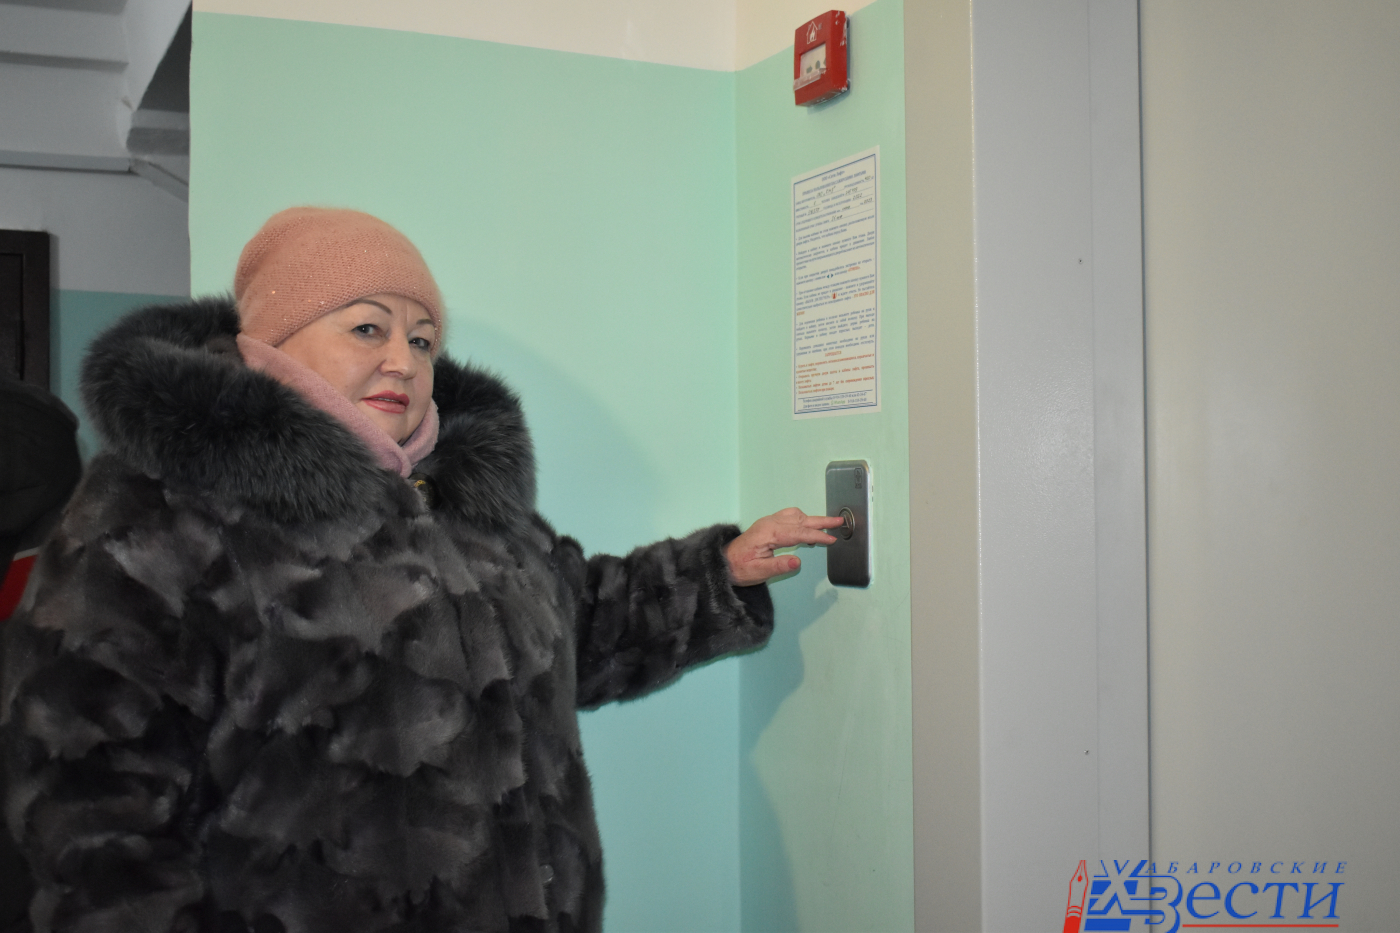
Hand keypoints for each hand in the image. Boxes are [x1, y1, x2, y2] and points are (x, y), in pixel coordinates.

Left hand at [725, 507, 844, 585]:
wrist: (723, 562)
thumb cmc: (739, 568)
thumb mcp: (758, 572)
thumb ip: (778, 566)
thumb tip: (797, 561)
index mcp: (768, 533)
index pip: (798, 533)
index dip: (816, 536)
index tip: (831, 539)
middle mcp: (769, 523)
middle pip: (800, 520)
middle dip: (821, 521)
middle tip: (839, 521)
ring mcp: (768, 522)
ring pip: (795, 516)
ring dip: (812, 519)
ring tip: (828, 524)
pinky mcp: (768, 524)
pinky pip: (789, 517)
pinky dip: (802, 519)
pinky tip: (807, 526)